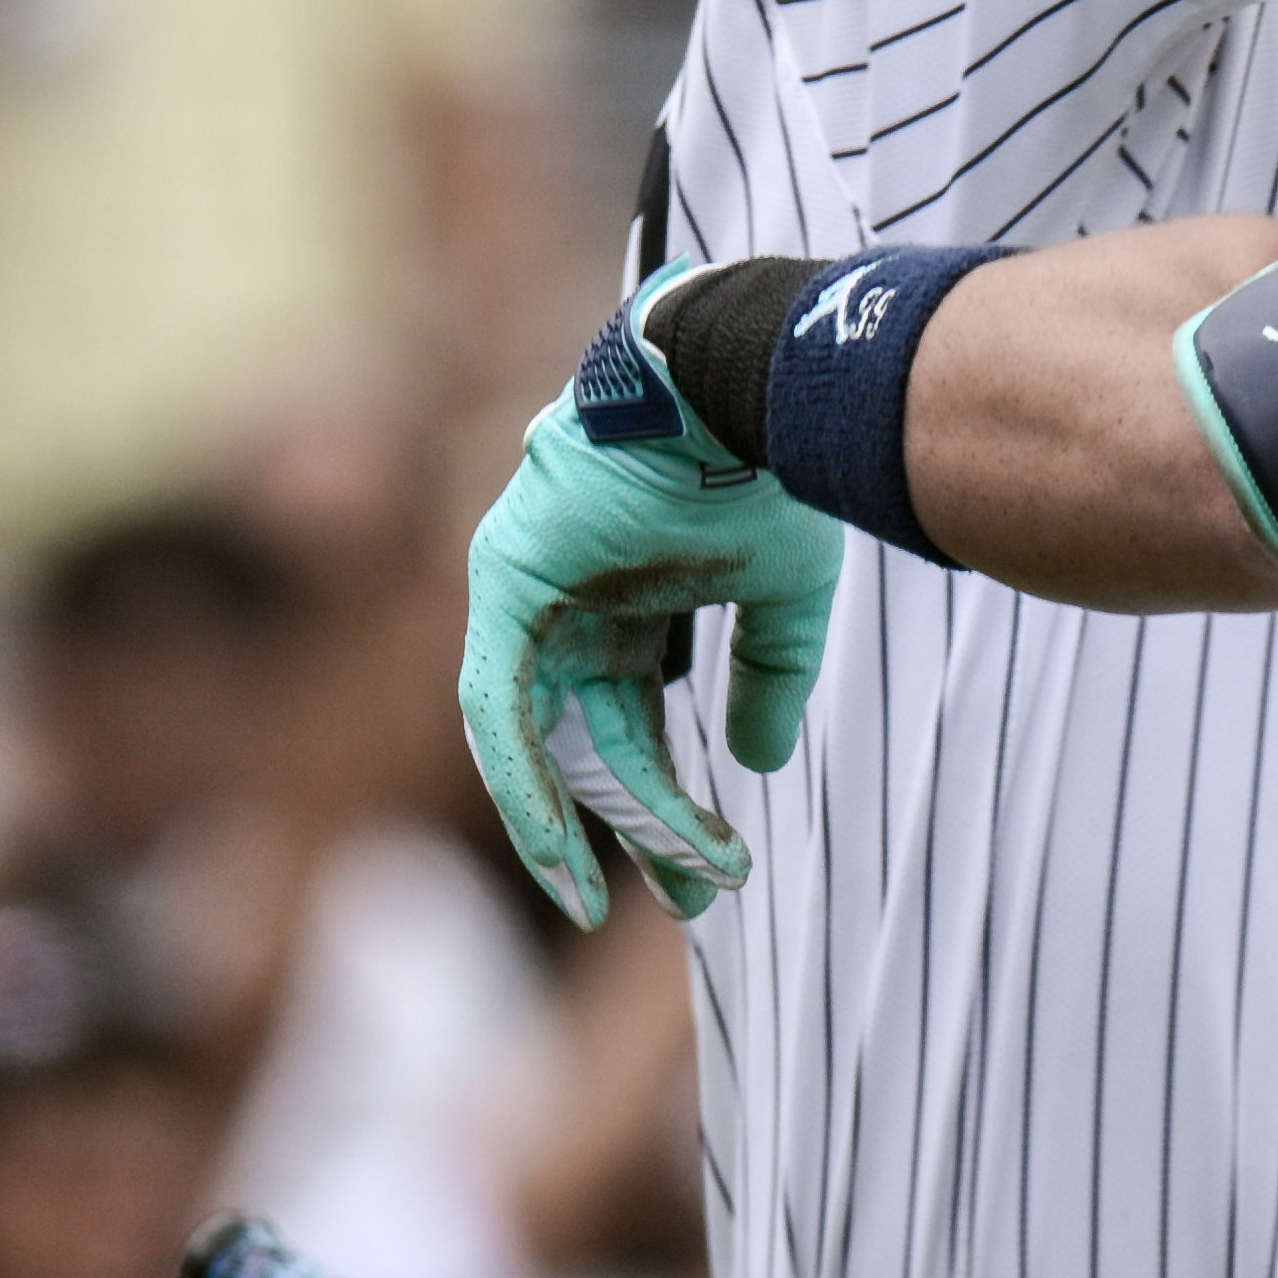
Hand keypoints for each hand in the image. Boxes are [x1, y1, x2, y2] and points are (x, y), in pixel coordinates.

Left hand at [457, 275, 847, 926]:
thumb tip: (758, 762)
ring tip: (603, 899)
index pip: (629, 721)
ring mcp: (525, 585)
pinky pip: (495, 699)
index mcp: (625, 598)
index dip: (661, 801)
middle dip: (629, 826)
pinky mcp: (504, 575)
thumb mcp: (781, 595)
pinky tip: (559, 844)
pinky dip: (522, 775)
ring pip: (531, 735)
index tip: (704, 872)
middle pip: (583, 738)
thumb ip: (767, 677)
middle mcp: (566, 598)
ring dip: (566, 822)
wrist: (749, 376)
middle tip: (680, 901)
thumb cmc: (772, 463)